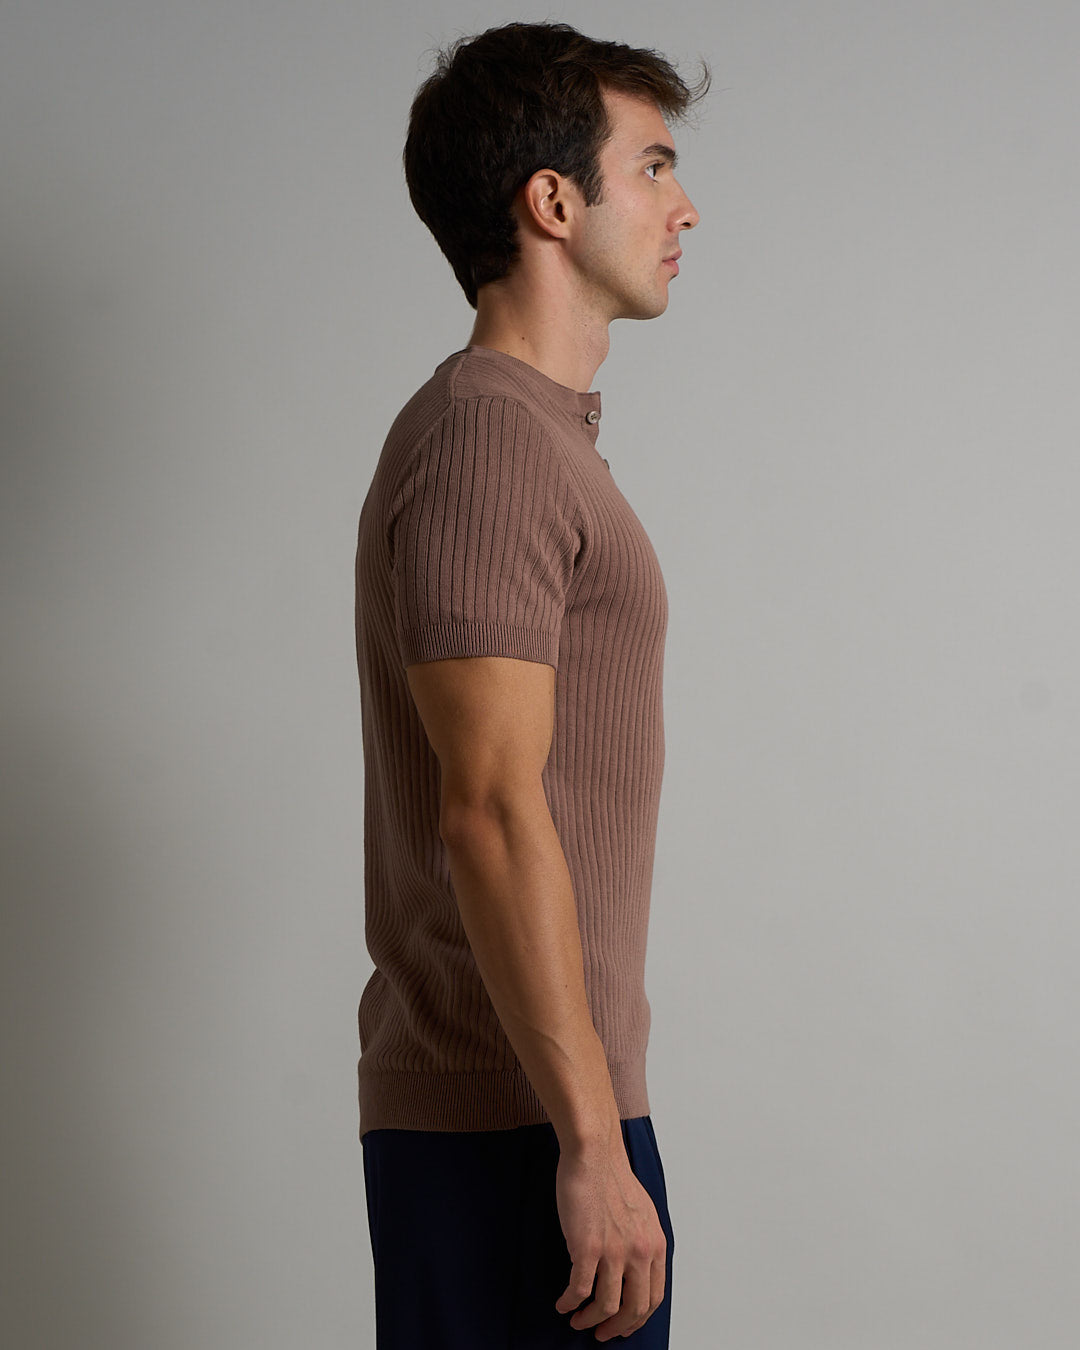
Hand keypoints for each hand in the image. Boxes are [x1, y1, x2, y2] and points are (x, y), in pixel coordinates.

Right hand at [553, 1139, 666, 1341]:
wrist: (594, 1153)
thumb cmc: (612, 1176)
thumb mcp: (643, 1213)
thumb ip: (642, 1242)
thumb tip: (633, 1269)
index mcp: (655, 1244)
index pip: (654, 1296)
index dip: (638, 1318)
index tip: (625, 1325)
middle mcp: (639, 1252)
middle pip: (633, 1308)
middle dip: (616, 1328)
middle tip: (601, 1333)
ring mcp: (614, 1251)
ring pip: (606, 1306)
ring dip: (590, 1320)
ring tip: (578, 1320)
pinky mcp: (587, 1247)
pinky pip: (579, 1289)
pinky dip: (569, 1302)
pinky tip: (562, 1303)